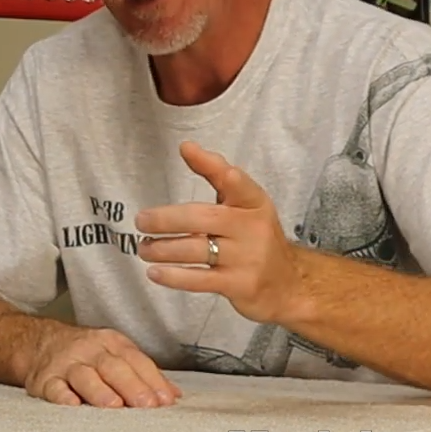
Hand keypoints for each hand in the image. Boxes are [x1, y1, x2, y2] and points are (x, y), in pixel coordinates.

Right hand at [24, 325, 182, 407]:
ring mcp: (65, 364)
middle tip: (146, 405)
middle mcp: (88, 350)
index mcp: (110, 343)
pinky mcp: (44, 380)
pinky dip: (63, 396)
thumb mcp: (115, 354)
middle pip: (112, 366)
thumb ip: (144, 374)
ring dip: (100, 391)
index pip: (135, 360)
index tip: (165, 401)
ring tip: (114, 405)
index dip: (152, 380)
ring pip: (84, 376)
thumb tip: (174, 396)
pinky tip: (73, 404)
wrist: (37, 342)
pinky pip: (54, 388)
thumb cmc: (86, 355)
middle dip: (131, 386)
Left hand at [135, 141, 308, 324]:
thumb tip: (187, 146)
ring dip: (163, 250)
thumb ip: (218, 175)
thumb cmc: (255, 237)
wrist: (288, 285)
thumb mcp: (246, 204)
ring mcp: (247, 259)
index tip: (188, 150)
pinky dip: (173, 276)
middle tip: (141, 221)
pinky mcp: (240, 285)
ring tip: (144, 248)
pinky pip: (199, 279)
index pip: (235, 181)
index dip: (212, 166)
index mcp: (254, 203)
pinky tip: (155, 272)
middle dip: (166, 219)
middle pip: (202, 218)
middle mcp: (252, 228)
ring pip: (196, 250)